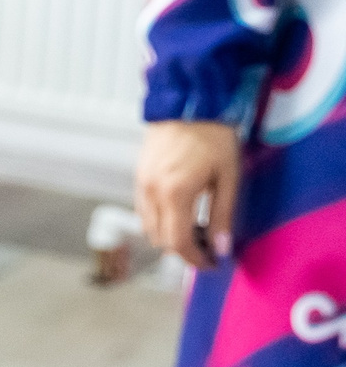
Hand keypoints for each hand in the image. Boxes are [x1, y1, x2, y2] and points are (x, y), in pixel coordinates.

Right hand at [136, 120, 240, 267]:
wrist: (187, 102)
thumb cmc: (213, 135)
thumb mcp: (227, 176)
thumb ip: (223, 214)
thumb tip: (222, 247)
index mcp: (175, 193)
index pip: (178, 242)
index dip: (194, 258)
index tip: (211, 263)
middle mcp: (152, 193)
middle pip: (161, 240)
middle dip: (183, 249)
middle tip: (208, 247)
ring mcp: (141, 186)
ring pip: (149, 228)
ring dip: (170, 235)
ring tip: (195, 228)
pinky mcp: (138, 179)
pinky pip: (145, 212)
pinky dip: (161, 220)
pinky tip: (180, 211)